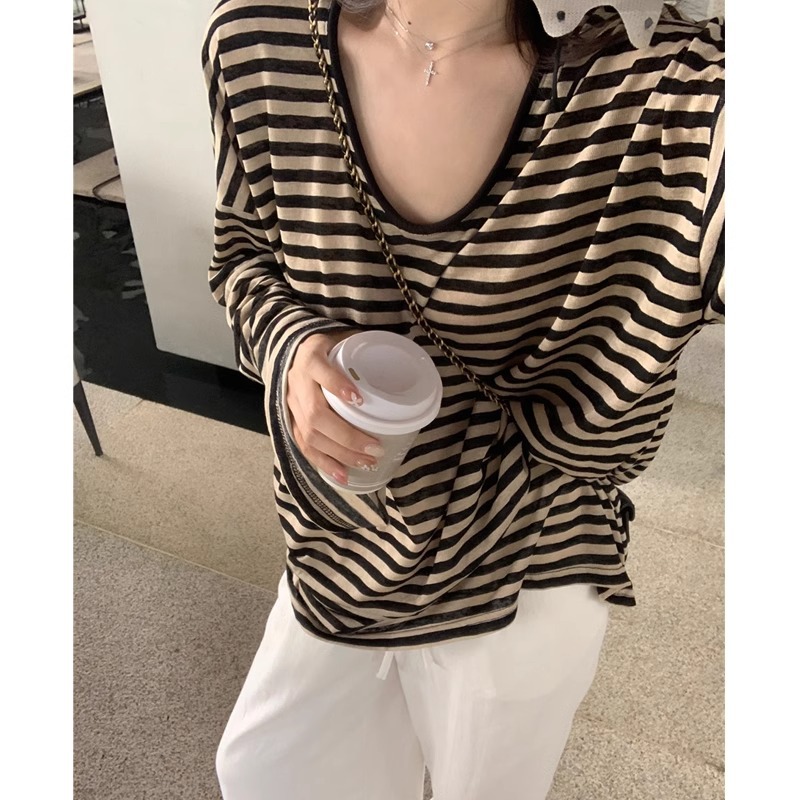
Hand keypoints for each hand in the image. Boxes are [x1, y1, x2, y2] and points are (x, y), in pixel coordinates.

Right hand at [286, 331, 383, 484]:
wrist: (295, 351)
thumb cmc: (330, 347)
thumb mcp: (345, 339)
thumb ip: (366, 351)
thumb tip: (407, 364)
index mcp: (310, 356)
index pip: (320, 370)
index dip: (337, 386)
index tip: (359, 399)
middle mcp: (297, 382)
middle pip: (316, 414)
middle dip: (346, 436)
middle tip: (375, 447)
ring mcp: (292, 404)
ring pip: (310, 434)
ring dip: (340, 453)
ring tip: (366, 462)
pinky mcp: (291, 421)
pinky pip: (304, 446)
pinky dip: (324, 463)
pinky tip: (342, 475)